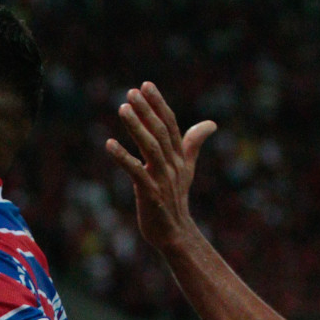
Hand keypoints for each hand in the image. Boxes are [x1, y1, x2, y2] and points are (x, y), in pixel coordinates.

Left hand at [104, 81, 217, 250]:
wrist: (175, 234)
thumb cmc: (175, 199)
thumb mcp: (186, 168)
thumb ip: (193, 144)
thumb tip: (211, 124)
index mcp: (179, 157)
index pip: (170, 125)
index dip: (158, 104)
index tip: (146, 85)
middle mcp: (173, 165)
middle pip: (160, 132)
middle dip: (147, 111)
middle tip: (132, 92)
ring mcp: (163, 179)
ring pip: (151, 148)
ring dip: (136, 127)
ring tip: (123, 109)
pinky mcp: (151, 194)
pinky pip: (136, 172)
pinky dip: (123, 157)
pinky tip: (109, 144)